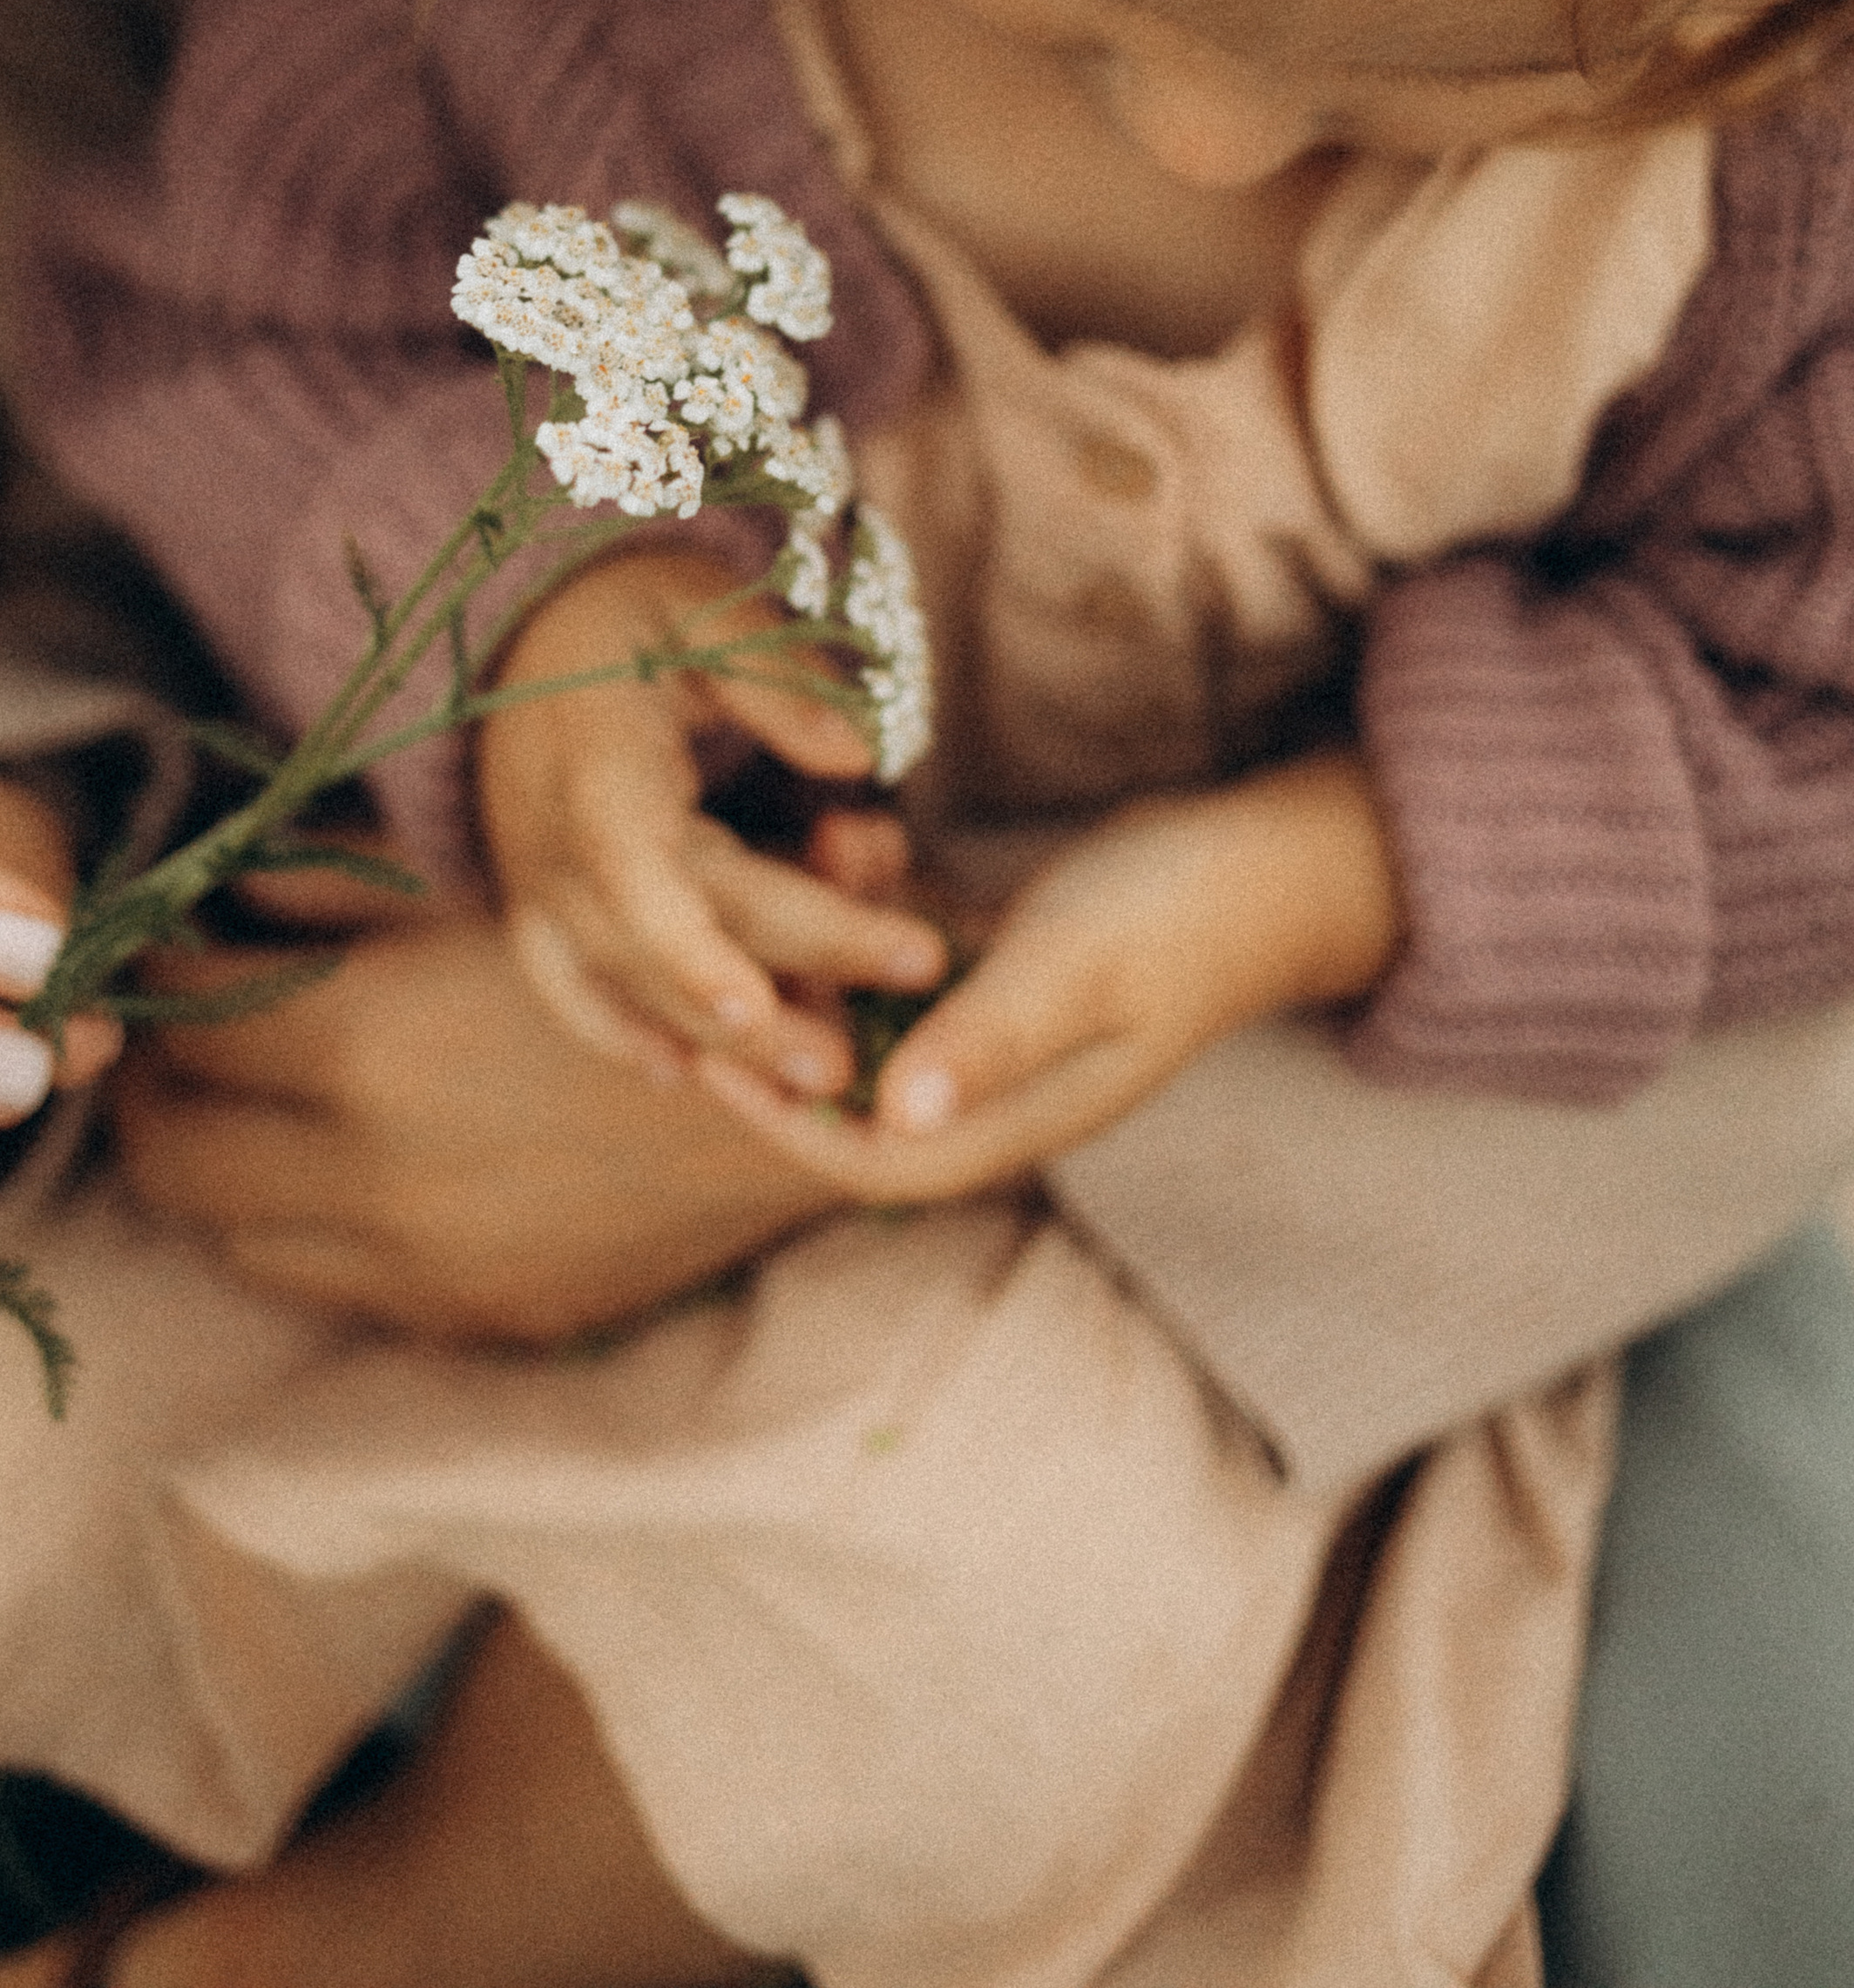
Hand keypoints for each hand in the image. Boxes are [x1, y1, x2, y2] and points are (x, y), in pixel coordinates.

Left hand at [108, 911, 840, 1345]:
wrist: (810, 1086)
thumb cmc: (653, 949)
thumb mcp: (484, 891)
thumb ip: (331, 891)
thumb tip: (218, 894)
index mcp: (363, 1046)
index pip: (176, 1028)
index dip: (152, 980)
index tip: (155, 952)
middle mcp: (371, 1176)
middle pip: (169, 1157)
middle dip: (154, 1089)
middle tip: (170, 1040)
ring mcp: (423, 1267)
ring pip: (239, 1238)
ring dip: (228, 1167)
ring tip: (254, 1102)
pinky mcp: (477, 1317)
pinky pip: (337, 1284)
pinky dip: (315, 1226)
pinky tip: (350, 1164)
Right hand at [479, 548, 944, 1095]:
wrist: (518, 630)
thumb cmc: (631, 614)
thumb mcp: (707, 610)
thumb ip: (781, 682)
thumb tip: (857, 761)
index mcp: (597, 767)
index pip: (637, 874)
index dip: (691, 949)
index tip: (758, 1004)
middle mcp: (558, 845)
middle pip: (671, 939)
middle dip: (783, 987)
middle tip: (880, 1030)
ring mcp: (542, 888)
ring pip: (631, 985)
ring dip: (722, 1042)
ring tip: (826, 1076)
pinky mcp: (538, 909)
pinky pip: (572, 992)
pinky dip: (621, 1035)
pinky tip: (682, 1074)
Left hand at [696, 751, 1404, 1202]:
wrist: (1280, 855)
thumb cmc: (1184, 915)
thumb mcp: (1076, 971)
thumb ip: (985, 1039)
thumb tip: (893, 1119)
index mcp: (1018, 1117)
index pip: (873, 1160)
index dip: (783, 1120)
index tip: (707, 1055)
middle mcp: (1000, 1081)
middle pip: (858, 1085)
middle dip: (788, 1017)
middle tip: (722, 944)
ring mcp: (1004, 1017)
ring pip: (877, 1004)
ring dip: (829, 941)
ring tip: (803, 856)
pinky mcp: (1010, 953)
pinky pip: (913, 944)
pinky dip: (878, 898)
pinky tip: (858, 828)